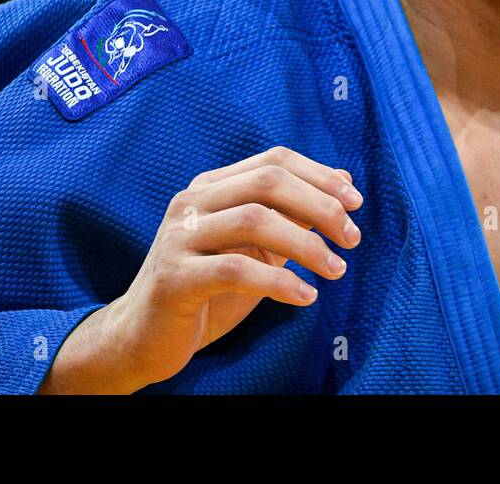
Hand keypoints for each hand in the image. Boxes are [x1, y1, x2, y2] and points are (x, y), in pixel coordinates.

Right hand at [38, 146, 362, 393]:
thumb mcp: (255, 246)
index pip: (273, 161)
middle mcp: (192, 202)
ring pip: (255, 220)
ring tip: (337, 270)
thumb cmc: (208, 288)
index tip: (356, 201)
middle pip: (268, 183)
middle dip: (320, 206)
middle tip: (352, 237)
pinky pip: (236, 270)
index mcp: (211, 187)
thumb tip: (344, 179)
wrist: (144, 337)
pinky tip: (305, 297)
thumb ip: (291, 213)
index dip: (319, 176)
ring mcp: (179, 237)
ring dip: (307, 245)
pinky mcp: (174, 278)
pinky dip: (280, 282)